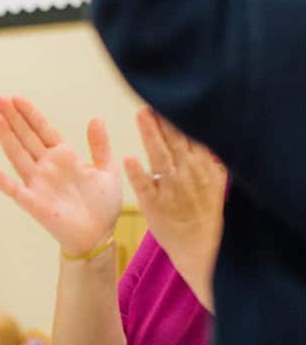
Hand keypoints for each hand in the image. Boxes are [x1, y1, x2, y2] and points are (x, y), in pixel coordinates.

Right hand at [0, 96, 122, 256]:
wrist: (99, 235)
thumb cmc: (102, 206)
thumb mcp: (107, 170)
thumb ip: (100, 145)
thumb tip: (95, 118)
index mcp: (63, 157)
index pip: (42, 130)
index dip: (29, 114)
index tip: (16, 98)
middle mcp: (46, 168)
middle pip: (26, 137)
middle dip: (12, 117)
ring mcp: (38, 184)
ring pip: (18, 155)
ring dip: (6, 137)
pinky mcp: (35, 204)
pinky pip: (17, 191)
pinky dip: (5, 182)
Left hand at [123, 107, 224, 308]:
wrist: (203, 247)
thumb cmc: (206, 213)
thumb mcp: (215, 182)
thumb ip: (209, 157)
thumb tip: (206, 133)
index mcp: (202, 166)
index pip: (190, 134)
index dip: (180, 116)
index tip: (170, 97)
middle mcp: (188, 174)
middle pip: (175, 140)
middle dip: (164, 118)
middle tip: (151, 97)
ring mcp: (172, 189)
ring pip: (161, 157)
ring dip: (151, 135)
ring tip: (140, 114)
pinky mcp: (156, 205)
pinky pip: (146, 186)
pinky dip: (138, 173)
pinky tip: (128, 159)